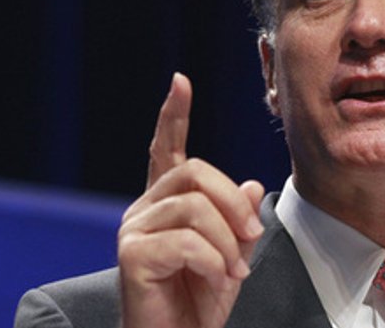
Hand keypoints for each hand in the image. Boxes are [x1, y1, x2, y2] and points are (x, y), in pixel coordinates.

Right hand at [118, 73, 264, 327]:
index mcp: (166, 204)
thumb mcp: (233, 255)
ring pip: (196, 207)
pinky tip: (218, 280)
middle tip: (252, 234)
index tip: (180, 82)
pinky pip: (187, 241)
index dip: (173, 116)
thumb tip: (253, 185)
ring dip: (227, 242)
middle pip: (196, 172)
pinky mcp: (131, 255)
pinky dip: (214, 261)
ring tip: (234, 270)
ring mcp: (133, 230)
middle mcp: (144, 210)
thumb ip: (240, 221)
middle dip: (234, 202)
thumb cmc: (201, 302)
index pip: (167, 150)